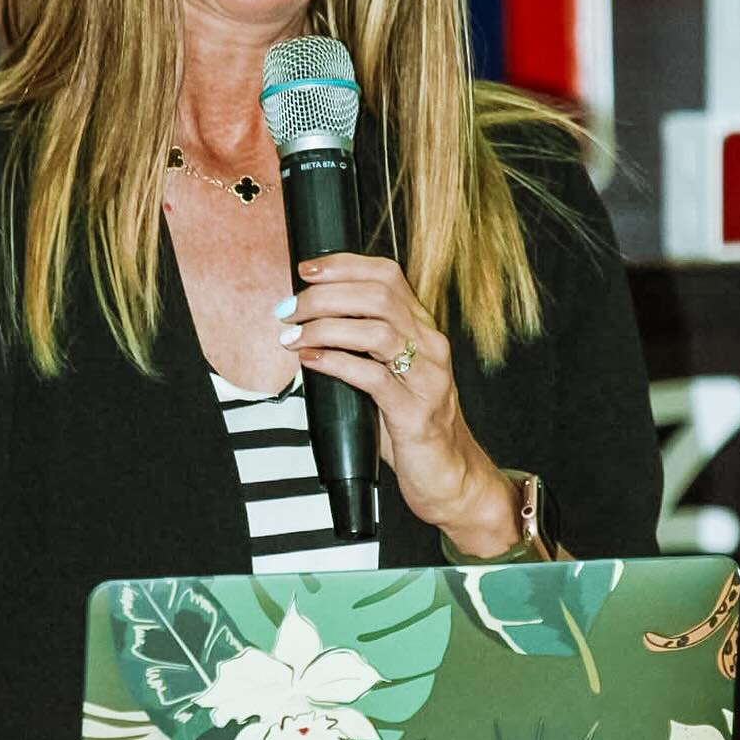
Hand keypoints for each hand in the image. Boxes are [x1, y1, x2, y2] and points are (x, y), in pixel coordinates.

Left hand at [277, 254, 521, 557]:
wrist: (450, 474)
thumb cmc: (410, 424)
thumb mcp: (387, 375)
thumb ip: (361, 347)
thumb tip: (307, 325)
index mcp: (422, 330)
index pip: (388, 276)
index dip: (345, 265)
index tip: (306, 269)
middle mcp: (430, 346)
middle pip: (379, 296)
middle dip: (326, 296)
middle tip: (289, 309)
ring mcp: (428, 378)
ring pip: (378, 331)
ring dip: (325, 328)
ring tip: (293, 336)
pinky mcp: (416, 412)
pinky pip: (374, 378)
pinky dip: (336, 363)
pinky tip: (311, 361)